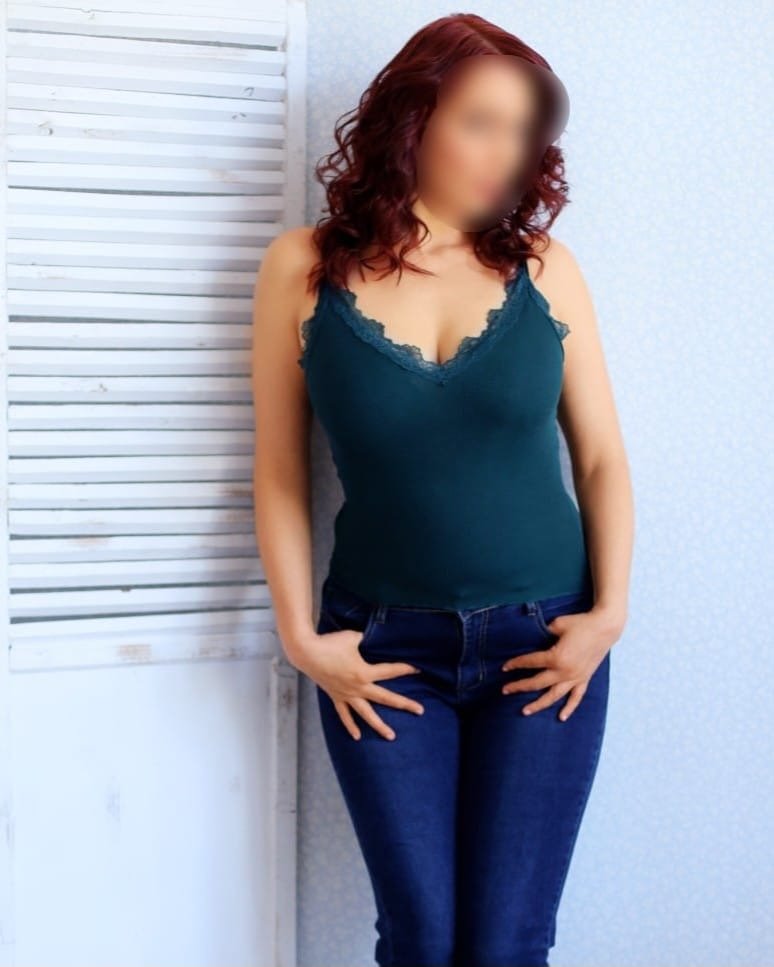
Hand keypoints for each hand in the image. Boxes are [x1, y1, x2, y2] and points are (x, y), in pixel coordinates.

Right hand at [294, 626, 424, 740]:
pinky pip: (344, 715)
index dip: (405, 669)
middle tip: (420, 710)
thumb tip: (370, 640)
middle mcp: (358, 687)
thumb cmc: (330, 643)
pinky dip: (350, 725)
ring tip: (392, 736)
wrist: (307, 653)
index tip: (418, 670)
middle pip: (385, 698)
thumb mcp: (353, 637)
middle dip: (404, 704)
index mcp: (364, 672)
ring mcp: (347, 695)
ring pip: (366, 714)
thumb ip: (365, 640)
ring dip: (379, 725)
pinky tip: (357, 736)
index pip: (390, 671)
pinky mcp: (336, 697)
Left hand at [500, 607, 620, 719]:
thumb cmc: (580, 623)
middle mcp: (564, 672)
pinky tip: (561, 717)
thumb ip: (543, 632)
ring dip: (539, 704)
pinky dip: (569, 708)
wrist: (605, 627)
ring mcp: (575, 677)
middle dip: (519, 687)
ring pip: (553, 695)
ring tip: (525, 711)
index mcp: (556, 657)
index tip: (504, 668)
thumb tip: (533, 636)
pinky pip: (576, 697)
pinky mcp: (585, 679)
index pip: (530, 663)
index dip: (515, 664)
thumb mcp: (557, 624)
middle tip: (505, 690)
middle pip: (537, 683)